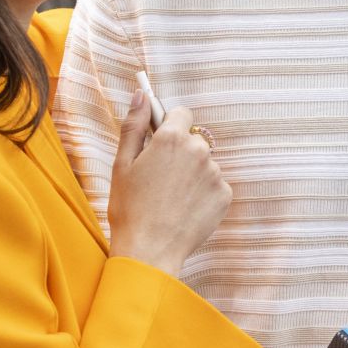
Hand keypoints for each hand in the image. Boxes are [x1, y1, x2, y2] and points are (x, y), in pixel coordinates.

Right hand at [107, 91, 230, 275]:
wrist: (150, 251)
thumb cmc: (130, 208)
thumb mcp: (122, 163)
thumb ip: (134, 125)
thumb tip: (141, 96)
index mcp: (171, 138)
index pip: (181, 113)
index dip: (170, 126)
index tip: (160, 142)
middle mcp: (198, 151)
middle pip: (193, 140)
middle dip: (180, 152)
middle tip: (160, 178)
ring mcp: (214, 173)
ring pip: (204, 164)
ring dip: (192, 174)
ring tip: (171, 199)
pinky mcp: (225, 195)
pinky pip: (214, 185)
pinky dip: (203, 194)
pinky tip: (184, 209)